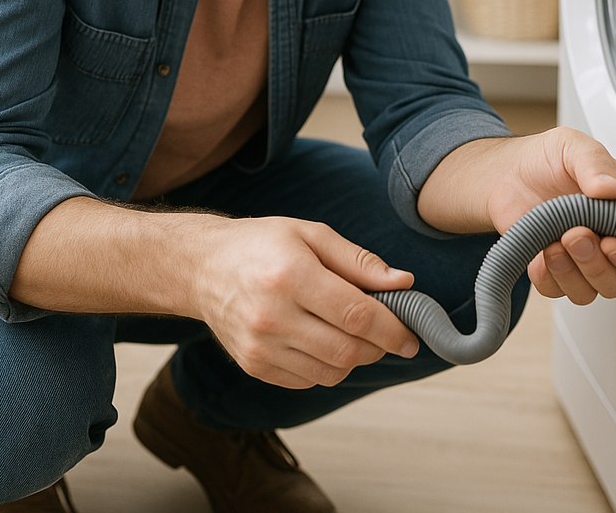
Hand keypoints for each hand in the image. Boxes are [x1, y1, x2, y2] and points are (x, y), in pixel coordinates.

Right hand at [197, 216, 418, 388]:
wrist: (203, 267)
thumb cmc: (262, 244)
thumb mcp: (311, 234)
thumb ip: (359, 262)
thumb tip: (403, 283)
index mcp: (291, 276)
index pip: (356, 315)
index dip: (392, 328)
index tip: (412, 334)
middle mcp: (273, 317)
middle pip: (347, 350)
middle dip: (379, 346)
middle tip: (390, 332)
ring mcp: (260, 347)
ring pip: (331, 371)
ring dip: (356, 357)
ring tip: (355, 332)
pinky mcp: (253, 366)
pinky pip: (308, 380)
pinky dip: (328, 366)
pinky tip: (325, 340)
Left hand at [490, 128, 615, 305]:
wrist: (508, 171)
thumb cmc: (548, 159)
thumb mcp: (573, 146)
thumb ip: (594, 165)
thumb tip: (610, 189)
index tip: (610, 243)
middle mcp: (606, 243)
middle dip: (598, 266)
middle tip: (575, 236)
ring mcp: (579, 260)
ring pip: (589, 292)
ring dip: (571, 274)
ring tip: (552, 245)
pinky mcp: (551, 270)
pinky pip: (556, 291)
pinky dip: (547, 278)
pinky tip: (539, 254)